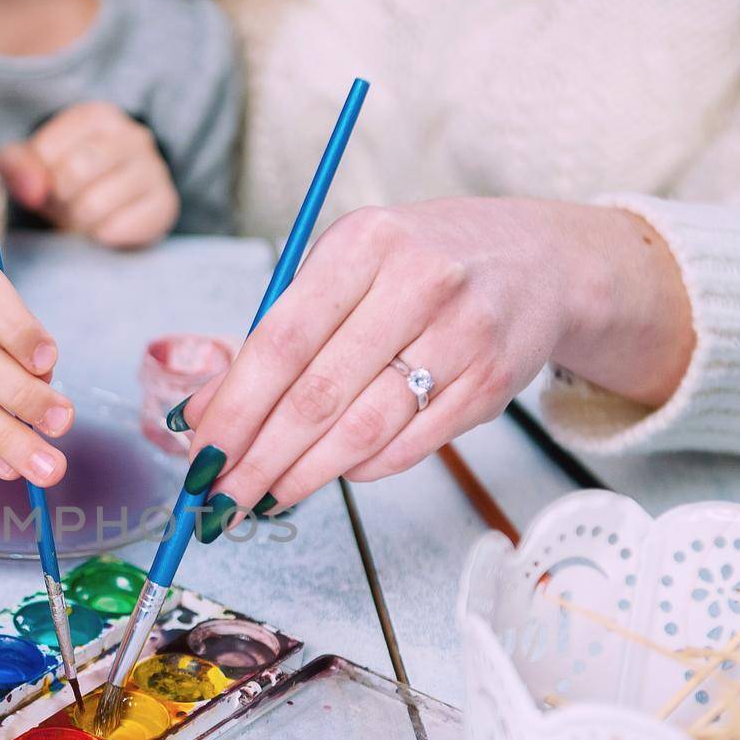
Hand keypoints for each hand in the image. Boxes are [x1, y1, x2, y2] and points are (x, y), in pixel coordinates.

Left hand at [0, 101, 177, 248]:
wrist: (111, 215)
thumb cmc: (68, 184)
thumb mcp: (35, 168)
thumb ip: (17, 167)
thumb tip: (31, 188)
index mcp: (98, 116)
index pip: (47, 151)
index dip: (37, 179)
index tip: (48, 184)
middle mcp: (133, 135)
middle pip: (74, 173)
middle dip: (60, 199)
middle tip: (68, 203)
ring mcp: (155, 168)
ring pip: (95, 205)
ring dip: (80, 220)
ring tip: (86, 215)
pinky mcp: (164, 204)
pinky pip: (117, 229)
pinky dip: (101, 236)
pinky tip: (106, 227)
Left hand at [180, 198, 693, 534]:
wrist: (539, 260)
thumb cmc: (420, 264)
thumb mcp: (347, 268)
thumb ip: (277, 332)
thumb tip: (203, 412)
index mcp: (366, 243)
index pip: (281, 340)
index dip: (234, 407)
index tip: (200, 451)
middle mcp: (420, 283)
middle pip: (318, 394)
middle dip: (258, 456)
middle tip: (220, 495)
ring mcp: (463, 335)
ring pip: (363, 429)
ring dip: (303, 475)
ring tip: (264, 495)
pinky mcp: (492, 382)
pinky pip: (410, 445)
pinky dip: (361, 469)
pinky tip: (330, 475)